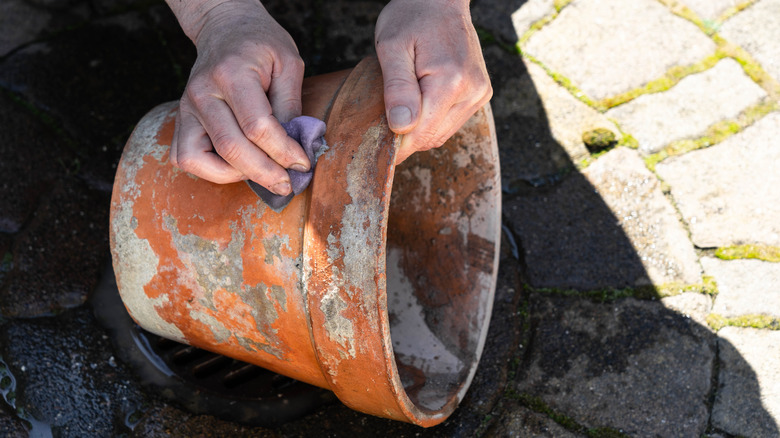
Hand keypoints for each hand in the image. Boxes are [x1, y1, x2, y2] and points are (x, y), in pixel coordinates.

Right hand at [166, 0, 308, 195]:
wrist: (225, 28)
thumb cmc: (261, 45)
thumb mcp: (289, 64)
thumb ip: (291, 105)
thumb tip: (297, 147)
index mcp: (232, 73)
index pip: (258, 127)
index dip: (283, 151)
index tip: (303, 163)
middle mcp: (202, 92)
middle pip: (231, 148)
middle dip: (264, 173)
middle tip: (287, 184)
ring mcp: (186, 108)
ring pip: (199, 160)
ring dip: (234, 175)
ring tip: (260, 170)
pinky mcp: (180, 120)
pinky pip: (184, 158)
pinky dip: (210, 171)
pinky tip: (237, 165)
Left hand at [374, 0, 491, 163]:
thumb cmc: (411, 17)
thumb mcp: (392, 47)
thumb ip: (397, 88)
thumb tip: (401, 127)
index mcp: (451, 81)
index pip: (421, 134)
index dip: (397, 146)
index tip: (376, 147)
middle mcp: (472, 91)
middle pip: (433, 138)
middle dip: (407, 137)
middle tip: (384, 121)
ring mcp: (480, 93)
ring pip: (443, 134)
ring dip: (420, 129)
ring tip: (403, 105)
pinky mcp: (481, 93)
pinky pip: (452, 122)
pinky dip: (433, 121)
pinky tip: (420, 102)